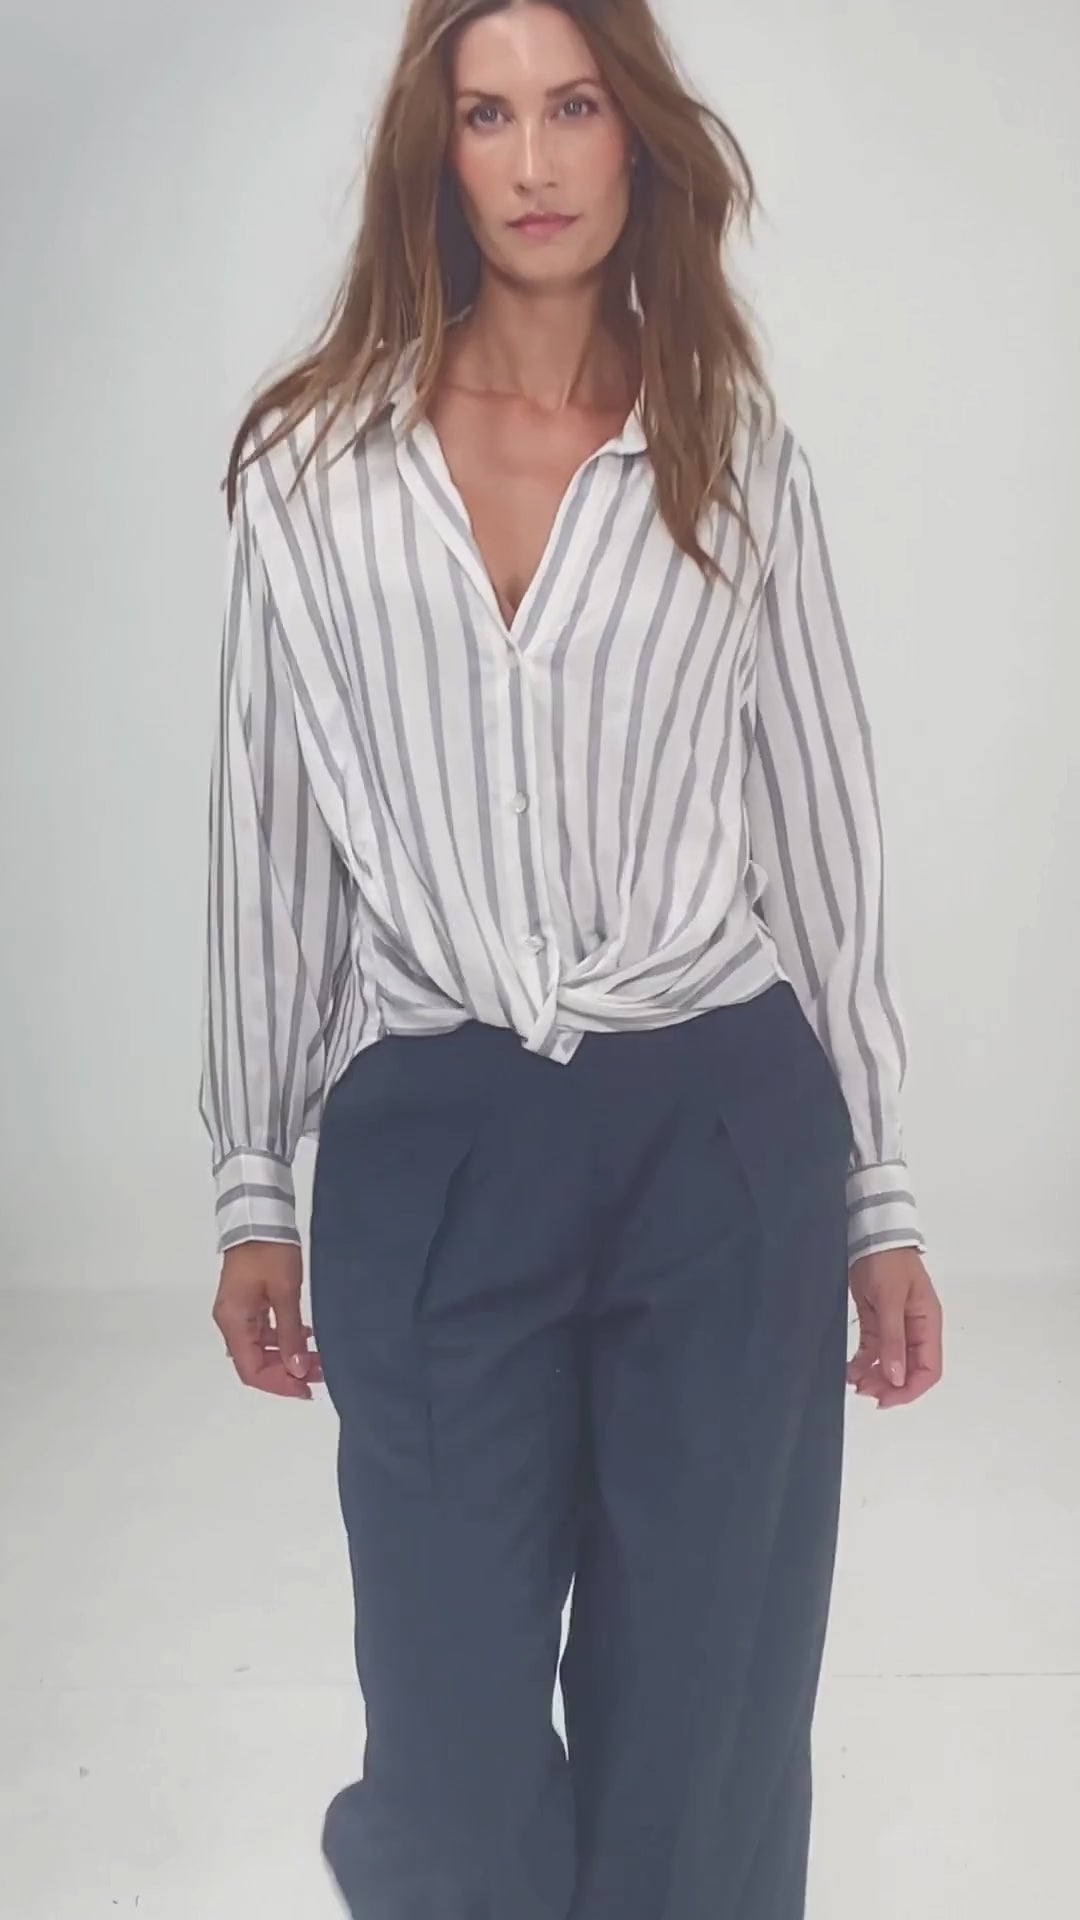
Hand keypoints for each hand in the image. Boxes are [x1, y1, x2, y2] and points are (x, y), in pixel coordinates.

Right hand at [212, 1240, 323, 1399]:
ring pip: (260, 1348)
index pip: (252, 1370)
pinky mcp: (246, 1303)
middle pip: (254, 1362)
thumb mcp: (285, 1293)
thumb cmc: (270, 1251)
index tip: (306, 1389)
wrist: (260, 1217)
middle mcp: (230, 1322)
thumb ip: (290, 1334)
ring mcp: (237, 1312)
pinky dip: (282, 1339)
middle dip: (287, 1372)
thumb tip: (297, 1370)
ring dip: (286, 1356)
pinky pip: (262, 1332)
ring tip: (317, 1359)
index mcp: (233, 1322)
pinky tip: (304, 1337)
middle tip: (319, 1373)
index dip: (279, 1384)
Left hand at [846, 1247, 942, 1409]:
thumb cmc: (887, 1261)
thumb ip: (893, 1340)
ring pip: (890, 1363)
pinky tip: (850, 1370)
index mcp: (928, 1324)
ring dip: (875, 1377)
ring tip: (854, 1383)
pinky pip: (873, 1350)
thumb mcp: (890, 1300)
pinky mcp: (876, 1320)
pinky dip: (863, 1362)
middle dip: (889, 1386)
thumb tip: (898, 1378)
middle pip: (909, 1370)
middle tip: (864, 1391)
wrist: (869, 1234)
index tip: (886, 1400)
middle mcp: (915, 1329)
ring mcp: (895, 1326)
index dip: (910, 1390)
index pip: (929, 1369)